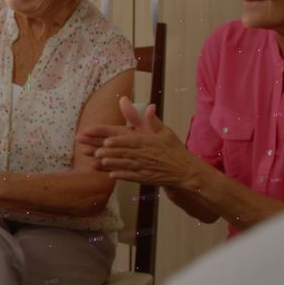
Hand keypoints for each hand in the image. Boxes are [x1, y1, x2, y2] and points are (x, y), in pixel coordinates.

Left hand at [76, 97, 200, 187]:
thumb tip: (150, 106)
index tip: (106, 141)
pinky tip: (112, 175)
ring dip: (113, 163)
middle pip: (125, 153)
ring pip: (126, 165)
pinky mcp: (146, 178)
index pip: (131, 141)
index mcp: (149, 142)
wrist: (186, 170)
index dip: (118, 142)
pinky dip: (122, 176)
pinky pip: (132, 177)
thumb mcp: (166, 132)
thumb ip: (153, 120)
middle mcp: (146, 155)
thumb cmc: (175, 150)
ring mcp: (146, 167)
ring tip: (101, 161)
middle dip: (110, 152)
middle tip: (96, 151)